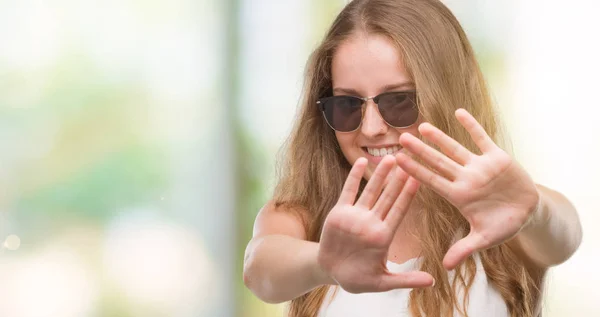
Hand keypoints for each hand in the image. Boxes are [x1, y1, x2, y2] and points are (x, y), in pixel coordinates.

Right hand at [318, 156, 434, 292]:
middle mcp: (372, 222)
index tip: (419, 180)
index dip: (408, 195)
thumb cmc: (357, 279)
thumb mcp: (382, 283)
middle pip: (388, 197)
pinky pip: (349, 190)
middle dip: (398, 179)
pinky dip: (354, 176)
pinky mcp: (340, 211)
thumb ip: (405, 280)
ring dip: (380, 174)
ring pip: (371, 190)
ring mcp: (356, 215)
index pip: (399, 211)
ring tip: (390, 157)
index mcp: (384, 236)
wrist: (331, 272)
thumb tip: (432, 282)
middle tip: (410, 160)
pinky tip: (361, 161)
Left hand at [396, 108, 538, 270]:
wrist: (529, 213)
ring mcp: (479, 167)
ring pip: (455, 149)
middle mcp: (465, 178)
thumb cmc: (503, 225)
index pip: (431, 181)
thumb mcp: (484, 239)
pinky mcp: (497, 157)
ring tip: (421, 126)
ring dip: (439, 137)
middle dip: (420, 151)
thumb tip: (445, 267)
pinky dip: (472, 126)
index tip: (396, 162)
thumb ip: (464, 249)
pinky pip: (482, 138)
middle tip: (399, 139)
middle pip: (438, 162)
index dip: (414, 171)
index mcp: (459, 196)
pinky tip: (458, 112)